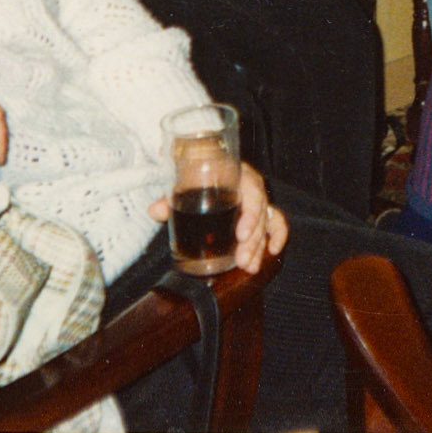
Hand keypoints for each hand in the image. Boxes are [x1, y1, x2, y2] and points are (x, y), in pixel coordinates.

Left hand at [148, 163, 286, 275]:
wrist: (199, 165)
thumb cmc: (193, 173)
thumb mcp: (182, 183)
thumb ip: (170, 198)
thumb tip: (154, 210)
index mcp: (236, 172)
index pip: (253, 190)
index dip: (251, 214)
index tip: (241, 234)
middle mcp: (250, 184)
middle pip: (261, 212)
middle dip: (254, 240)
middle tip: (242, 260)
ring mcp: (255, 198)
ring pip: (268, 221)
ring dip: (260, 245)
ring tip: (249, 266)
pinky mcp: (257, 211)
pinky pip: (274, 222)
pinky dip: (277, 235)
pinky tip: (273, 251)